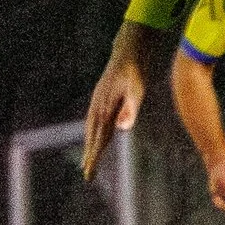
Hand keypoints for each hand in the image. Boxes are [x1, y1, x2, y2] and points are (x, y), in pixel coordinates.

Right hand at [82, 26, 167, 181]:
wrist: (128, 50)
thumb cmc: (136, 71)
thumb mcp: (137, 89)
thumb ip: (130, 108)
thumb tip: (122, 128)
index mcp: (104, 110)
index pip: (98, 140)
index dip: (94, 157)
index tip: (89, 174)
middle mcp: (98, 107)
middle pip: (92, 136)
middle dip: (90, 155)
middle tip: (87, 174)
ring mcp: (98, 101)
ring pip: (92, 128)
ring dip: (91, 144)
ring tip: (90, 159)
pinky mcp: (102, 96)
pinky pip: (95, 120)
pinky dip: (93, 131)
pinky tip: (97, 133)